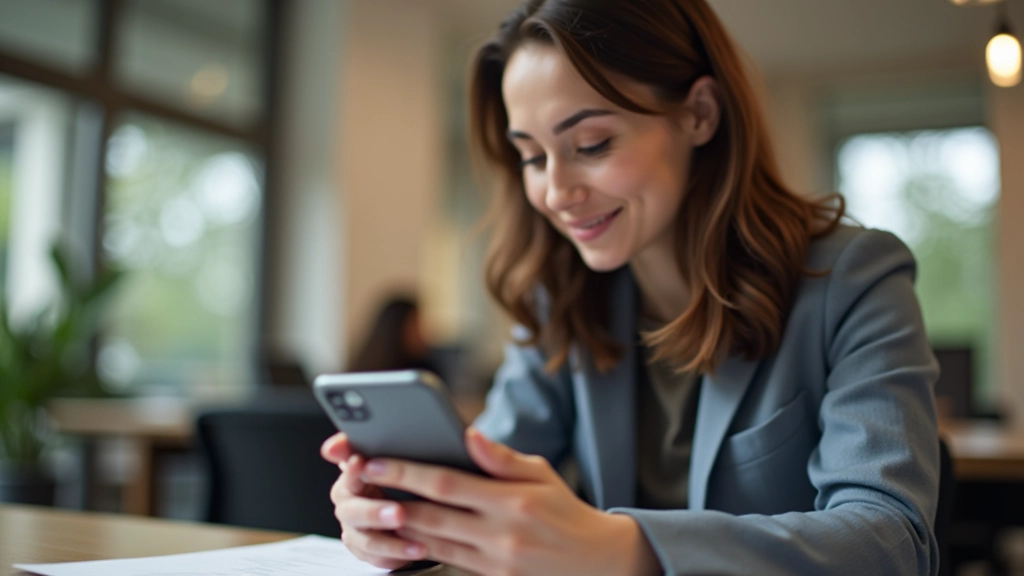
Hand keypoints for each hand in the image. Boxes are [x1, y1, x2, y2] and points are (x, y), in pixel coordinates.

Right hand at [320, 433, 426, 568]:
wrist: (409, 502)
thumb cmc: (400, 474)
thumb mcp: (396, 454)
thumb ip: (377, 442)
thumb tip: (343, 443)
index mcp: (351, 477)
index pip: (348, 470)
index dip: (352, 468)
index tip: (360, 462)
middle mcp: (348, 504)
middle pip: (353, 510)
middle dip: (375, 512)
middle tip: (398, 513)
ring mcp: (355, 530)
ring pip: (366, 540)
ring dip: (392, 542)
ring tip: (417, 543)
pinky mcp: (367, 551)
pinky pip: (378, 558)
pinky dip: (399, 556)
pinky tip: (420, 551)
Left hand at [358, 428, 660, 575]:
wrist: (594, 560)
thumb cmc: (563, 508)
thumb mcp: (540, 474)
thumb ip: (501, 458)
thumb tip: (468, 435)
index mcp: (512, 501)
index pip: (447, 483)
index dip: (407, 472)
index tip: (375, 460)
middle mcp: (501, 533)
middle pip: (431, 515)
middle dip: (391, 496)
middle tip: (359, 480)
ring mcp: (495, 560)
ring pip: (432, 541)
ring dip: (398, 525)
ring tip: (371, 504)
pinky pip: (446, 561)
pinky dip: (420, 547)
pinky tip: (400, 532)